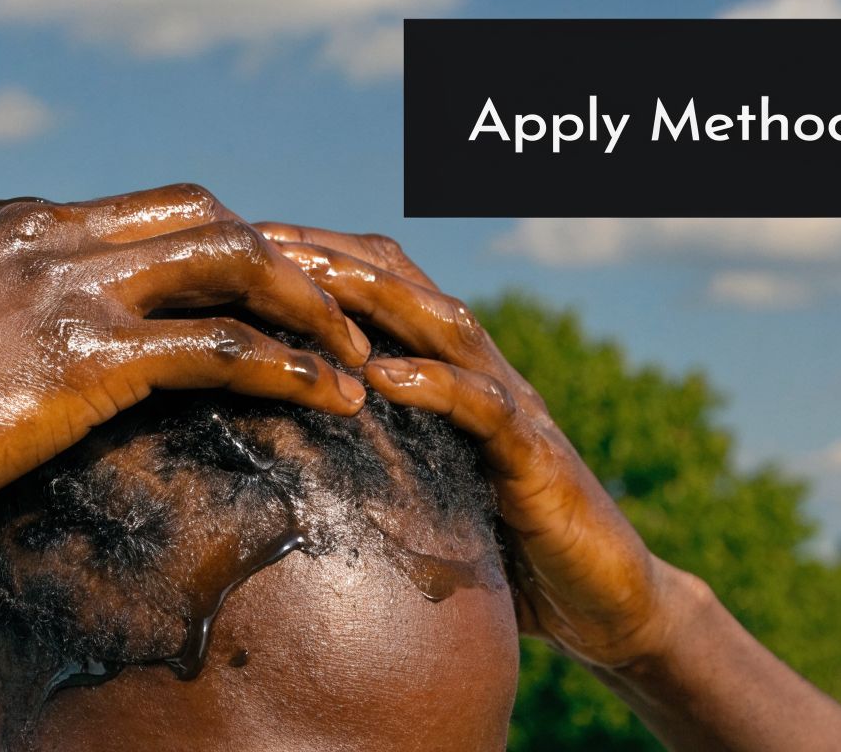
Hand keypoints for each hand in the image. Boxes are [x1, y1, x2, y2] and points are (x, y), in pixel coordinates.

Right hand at [0, 185, 369, 568]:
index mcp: (13, 223)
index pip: (145, 213)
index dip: (215, 249)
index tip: (260, 291)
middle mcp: (52, 233)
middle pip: (204, 213)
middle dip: (277, 257)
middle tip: (326, 311)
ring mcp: (71, 285)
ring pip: (230, 260)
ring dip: (307, 301)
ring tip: (359, 351)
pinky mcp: (82, 354)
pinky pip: (218, 348)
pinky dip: (289, 366)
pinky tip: (334, 396)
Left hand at [260, 224, 679, 668]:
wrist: (599, 602)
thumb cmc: (498, 549)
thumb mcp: (420, 492)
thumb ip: (365, 460)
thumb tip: (270, 457)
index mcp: (450, 375)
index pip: (384, 290)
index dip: (318, 258)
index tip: (241, 243)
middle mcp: (483, 375)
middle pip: (407, 288)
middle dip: (332, 259)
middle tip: (260, 238)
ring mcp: (515, 410)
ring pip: (446, 328)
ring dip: (376, 298)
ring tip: (310, 279)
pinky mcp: (538, 462)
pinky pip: (486, 410)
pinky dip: (436, 386)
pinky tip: (384, 376)